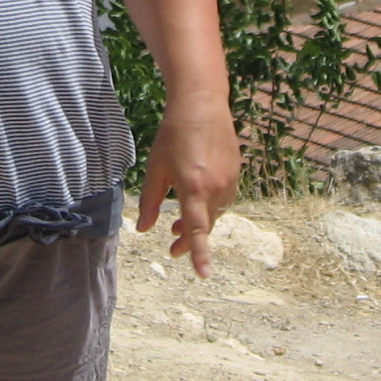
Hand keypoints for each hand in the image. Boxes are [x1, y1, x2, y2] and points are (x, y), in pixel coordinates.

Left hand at [133, 99, 239, 276]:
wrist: (202, 105)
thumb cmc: (174, 135)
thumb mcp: (155, 168)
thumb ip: (150, 201)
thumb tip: (144, 229)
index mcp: (194, 188)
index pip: (197, 230)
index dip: (199, 254)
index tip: (204, 274)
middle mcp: (216, 188)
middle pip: (206, 225)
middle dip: (189, 239)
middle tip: (173, 246)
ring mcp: (230, 180)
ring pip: (215, 212)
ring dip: (200, 221)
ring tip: (179, 223)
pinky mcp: (236, 172)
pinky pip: (223, 198)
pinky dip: (210, 205)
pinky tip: (196, 198)